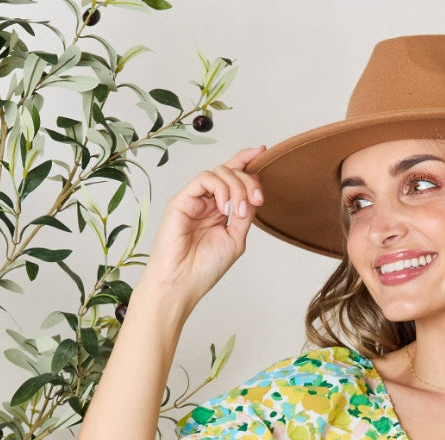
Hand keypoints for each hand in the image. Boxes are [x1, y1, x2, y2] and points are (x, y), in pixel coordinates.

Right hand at [136, 146, 266, 314]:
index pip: (233, 178)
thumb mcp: (235, 239)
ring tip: (237, 212)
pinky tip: (224, 209)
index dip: (246, 161)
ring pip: (220, 172)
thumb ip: (245, 215)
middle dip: (248, 181)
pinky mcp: (182, 199)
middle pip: (231, 172)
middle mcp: (207, 201)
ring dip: (236, 188)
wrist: (182, 282)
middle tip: (257, 200)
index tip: (262, 152)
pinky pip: (204, 179)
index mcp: (220, 210)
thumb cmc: (204, 268)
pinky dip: (220, 189)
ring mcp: (194, 199)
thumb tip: (254, 191)